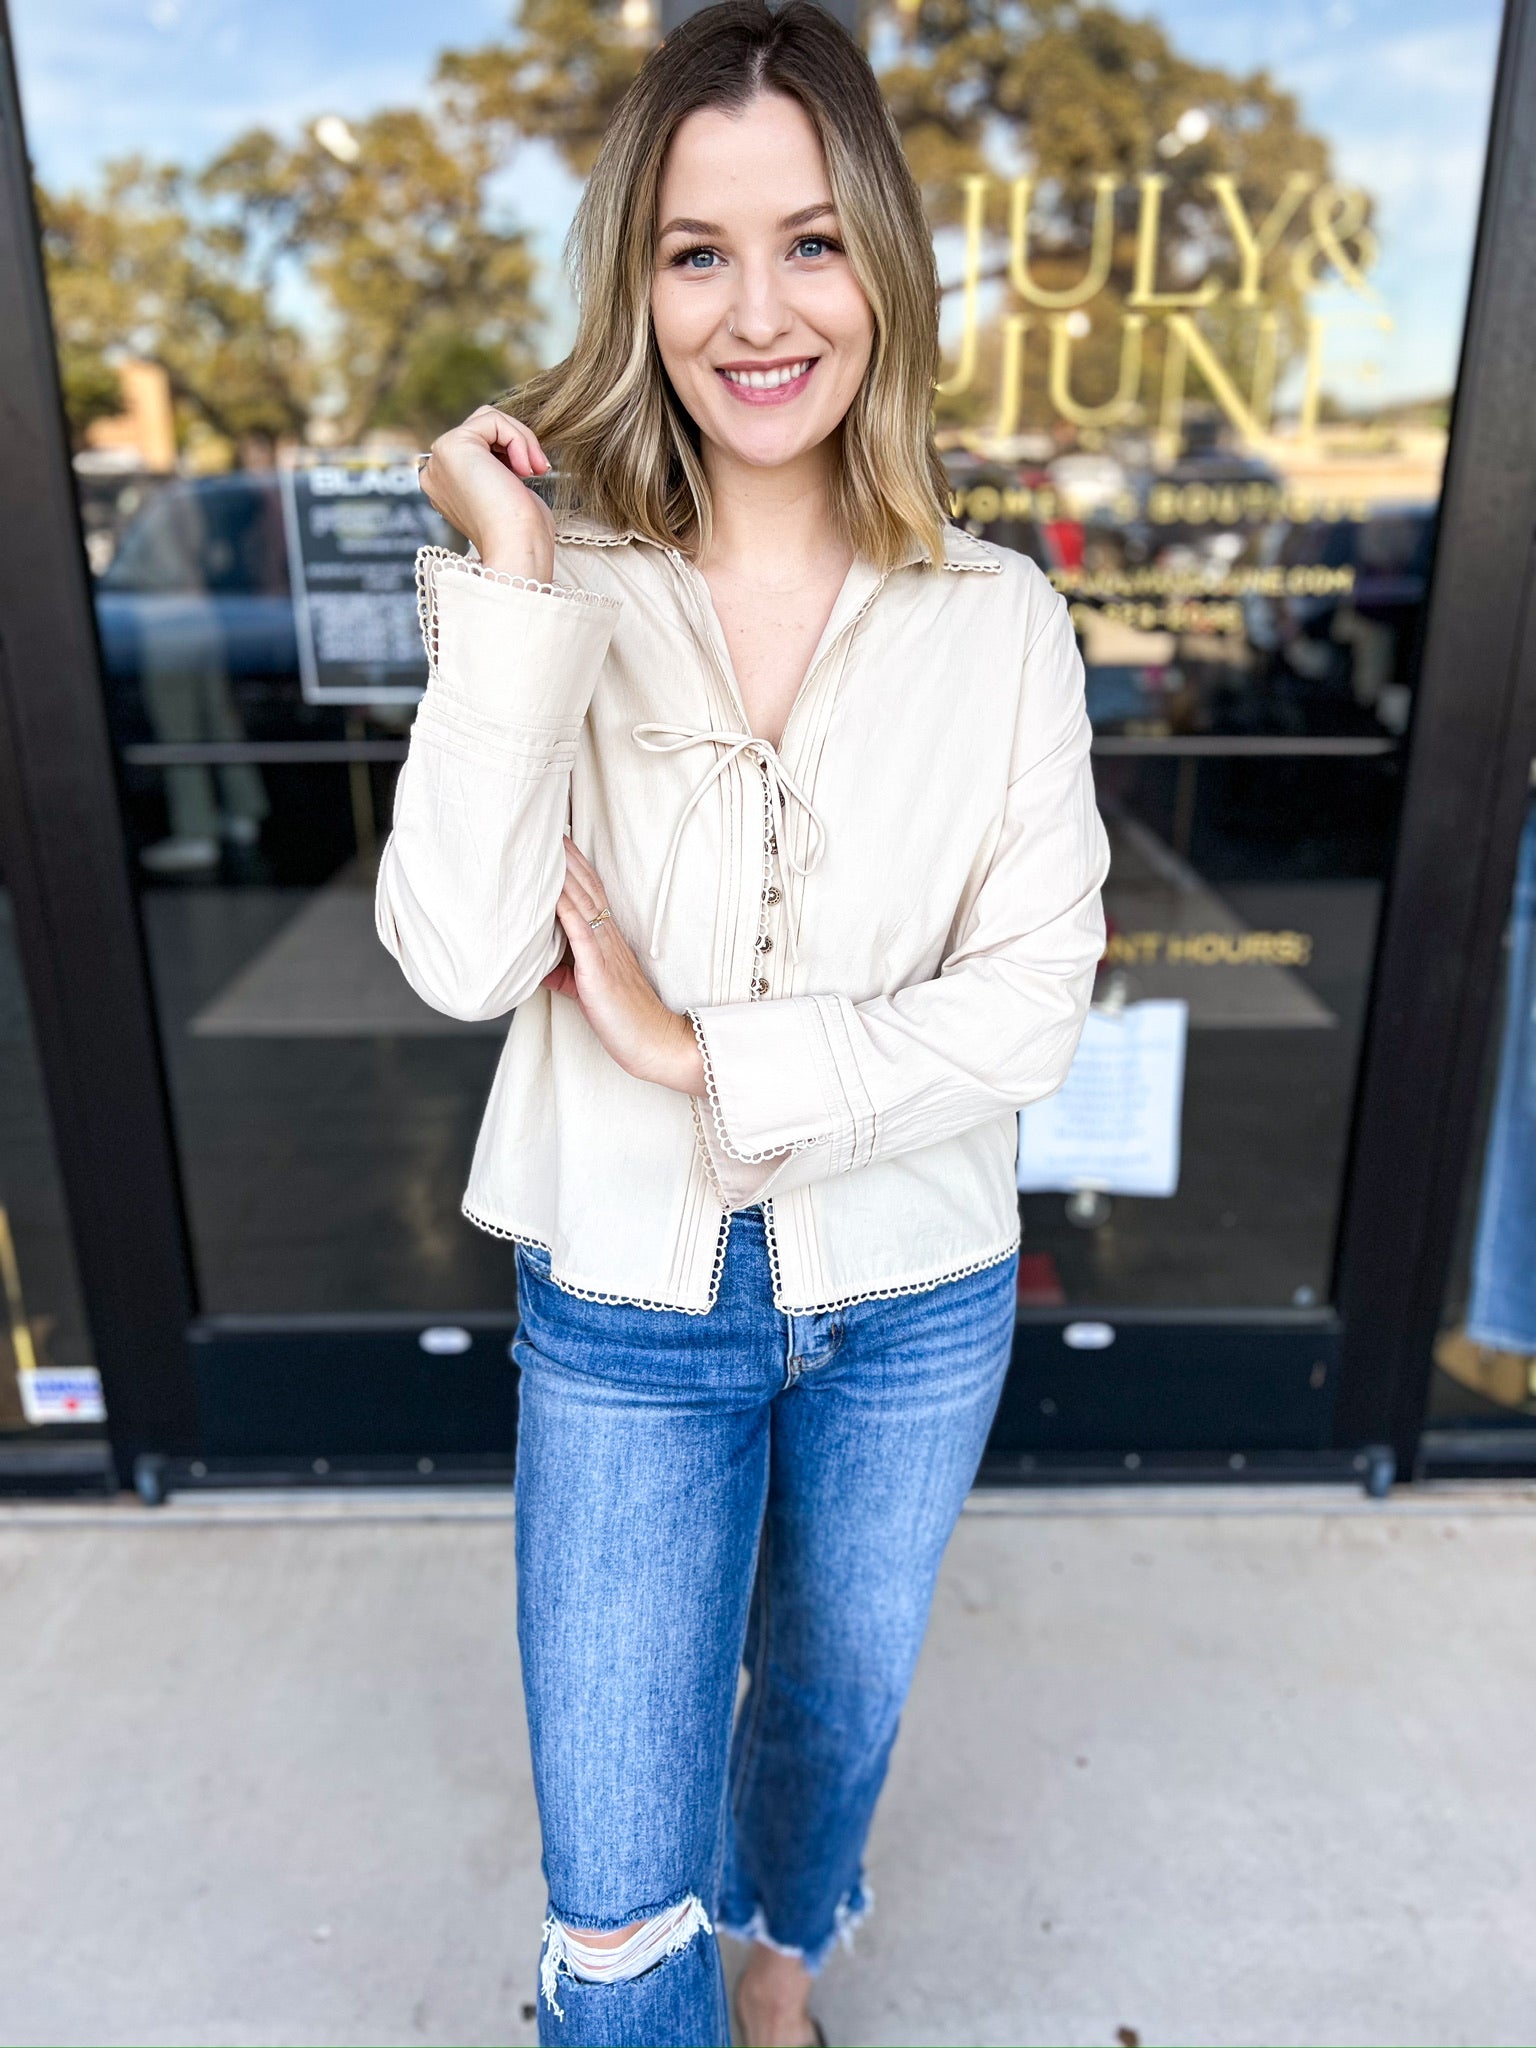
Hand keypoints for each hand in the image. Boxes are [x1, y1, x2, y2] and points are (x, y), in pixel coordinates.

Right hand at [416, 404, 555, 581]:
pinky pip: (493, 420)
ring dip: (520, 439)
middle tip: (538, 468)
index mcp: (446, 485)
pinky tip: (524, 468)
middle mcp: (436, 472)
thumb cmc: (521, 533)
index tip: (533, 473)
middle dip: (517, 442)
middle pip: (482, 428)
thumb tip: (511, 447)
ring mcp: (440, 458)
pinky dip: (518, 438)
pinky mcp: (452, 446)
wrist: (516, 549)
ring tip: (533, 469)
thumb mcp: (506, 492)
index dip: (510, 451)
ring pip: (488, 419)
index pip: (479, 445)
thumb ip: (499, 467)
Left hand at [543, 839, 705, 1095]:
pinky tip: (552, 888)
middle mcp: (609, 938)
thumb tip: (536, 968)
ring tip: (546, 843)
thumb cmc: (624, 1020)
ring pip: (582, 901)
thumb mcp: (588, 991)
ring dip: (564, 872)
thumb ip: (564, 974)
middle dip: (567, 857)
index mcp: (609, 940)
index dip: (575, 865)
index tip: (558, 839)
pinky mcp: (599, 969)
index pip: (591, 894)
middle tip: (548, 825)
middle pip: (587, 887)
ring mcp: (605, 951)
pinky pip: (581, 931)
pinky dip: (565, 907)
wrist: (654, 1043)